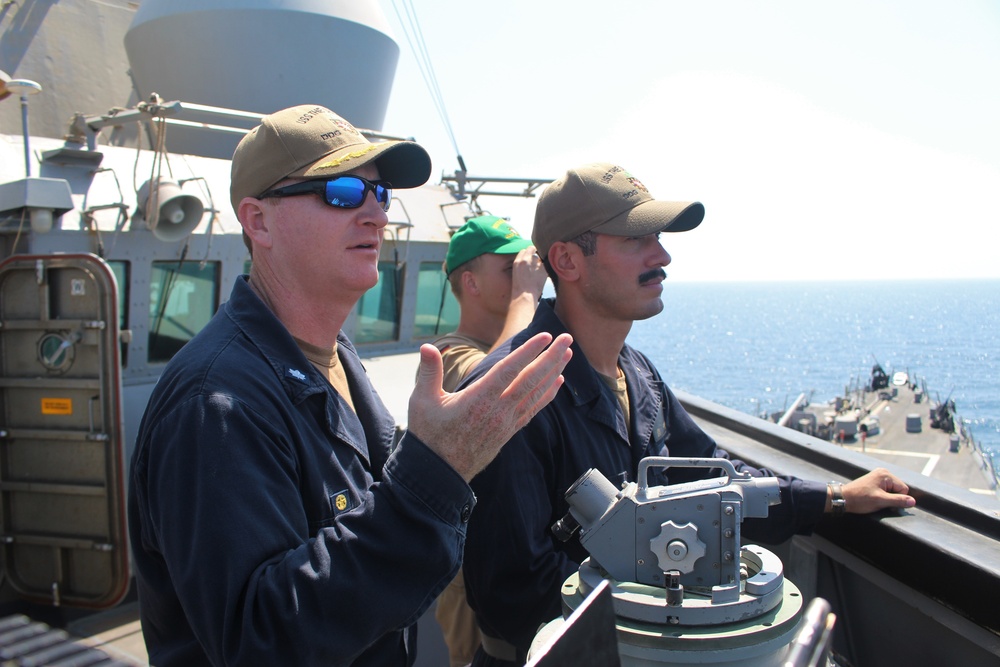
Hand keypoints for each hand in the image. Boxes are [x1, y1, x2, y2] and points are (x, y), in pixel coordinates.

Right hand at [408, 332, 572, 480]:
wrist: (440, 473)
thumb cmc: (429, 435)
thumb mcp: (422, 401)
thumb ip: (429, 371)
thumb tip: (425, 346)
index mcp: (479, 399)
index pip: (509, 370)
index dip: (528, 351)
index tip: (545, 336)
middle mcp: (498, 410)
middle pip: (531, 379)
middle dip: (551, 357)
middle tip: (567, 339)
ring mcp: (506, 422)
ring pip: (536, 393)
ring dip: (553, 372)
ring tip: (568, 354)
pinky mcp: (509, 431)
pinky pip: (533, 409)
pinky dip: (547, 394)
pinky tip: (558, 382)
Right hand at [511, 246, 546, 301]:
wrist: (525, 296)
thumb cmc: (520, 290)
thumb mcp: (516, 274)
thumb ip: (522, 266)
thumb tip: (528, 263)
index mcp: (517, 262)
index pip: (523, 251)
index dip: (527, 254)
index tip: (529, 259)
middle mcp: (525, 260)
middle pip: (531, 249)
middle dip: (534, 253)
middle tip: (536, 262)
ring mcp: (534, 263)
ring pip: (539, 256)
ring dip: (540, 261)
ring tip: (539, 271)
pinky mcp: (543, 268)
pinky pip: (545, 263)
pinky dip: (545, 267)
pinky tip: (543, 274)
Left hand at [836, 468, 915, 513]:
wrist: (843, 498)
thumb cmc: (860, 499)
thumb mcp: (881, 501)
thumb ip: (898, 501)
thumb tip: (913, 502)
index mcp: (885, 474)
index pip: (904, 489)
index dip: (898, 499)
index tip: (887, 504)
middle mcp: (882, 473)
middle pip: (899, 489)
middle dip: (893, 498)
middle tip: (880, 502)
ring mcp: (877, 476)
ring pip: (892, 491)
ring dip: (887, 498)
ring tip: (875, 500)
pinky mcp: (874, 481)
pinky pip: (886, 490)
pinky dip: (883, 496)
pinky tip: (874, 498)